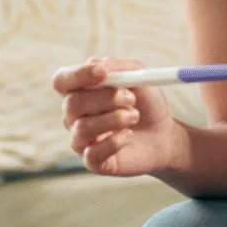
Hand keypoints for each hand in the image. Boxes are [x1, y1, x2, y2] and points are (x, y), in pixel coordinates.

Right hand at [52, 57, 176, 176]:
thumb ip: (119, 67)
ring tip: (134, 116)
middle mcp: (74, 116)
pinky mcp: (93, 162)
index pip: (62, 80)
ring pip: (82, 128)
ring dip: (115, 119)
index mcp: (80, 90)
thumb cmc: (146, 103)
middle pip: (72, 103)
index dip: (78, 75)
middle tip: (131, 99)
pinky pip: (92, 153)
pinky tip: (128, 136)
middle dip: (106, 98)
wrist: (164, 135)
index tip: (103, 73)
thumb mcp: (139, 76)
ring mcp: (81, 140)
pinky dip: (115, 142)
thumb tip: (96, 64)